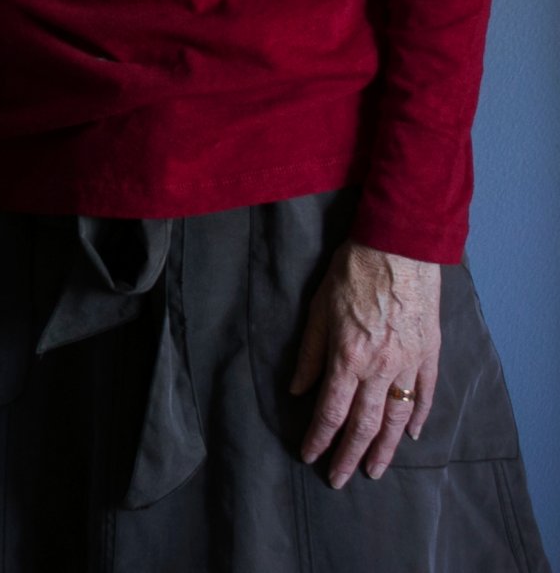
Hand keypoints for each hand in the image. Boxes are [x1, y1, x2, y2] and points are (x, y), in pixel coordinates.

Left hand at [289, 239, 441, 485]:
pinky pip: (425, 395)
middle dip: (349, 454)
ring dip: (384, 448)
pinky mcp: (430, 355)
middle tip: (339, 479)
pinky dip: (418, 418)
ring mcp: (409, 364)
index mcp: (348, 357)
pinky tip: (411, 435)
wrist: (400, 248)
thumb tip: (298, 390)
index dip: (319, 437)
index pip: (330, 410)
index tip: (309, 456)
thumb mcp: (318, 310)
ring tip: (373, 469)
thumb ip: (309, 354)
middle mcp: (380, 368)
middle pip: (364, 424)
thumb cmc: (352, 273)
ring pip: (397, 418)